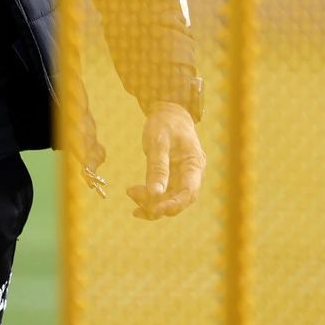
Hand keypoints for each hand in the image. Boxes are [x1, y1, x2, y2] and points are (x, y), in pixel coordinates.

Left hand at [127, 102, 204, 219]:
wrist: (168, 113)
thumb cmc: (165, 124)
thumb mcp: (159, 142)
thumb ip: (158, 167)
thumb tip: (154, 194)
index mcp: (195, 164)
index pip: (189, 193)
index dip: (173, 205)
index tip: (154, 210)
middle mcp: (192, 174)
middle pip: (179, 200)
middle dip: (158, 205)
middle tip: (135, 201)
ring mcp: (183, 177)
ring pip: (170, 199)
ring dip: (151, 201)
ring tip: (130, 192)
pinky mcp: (173, 177)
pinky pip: (163, 192)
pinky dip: (149, 196)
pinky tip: (133, 194)